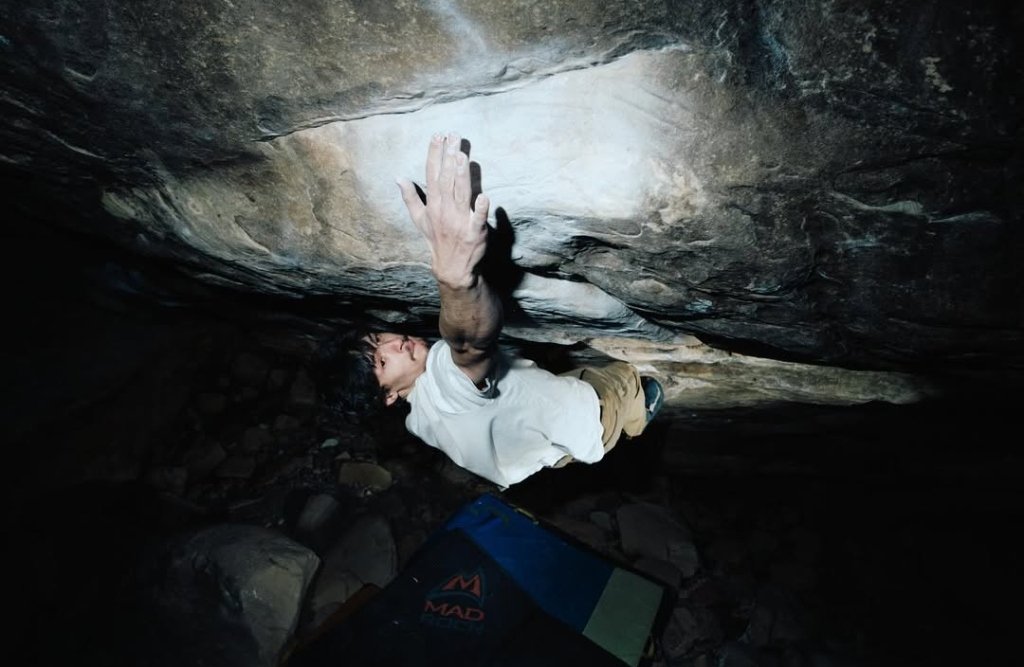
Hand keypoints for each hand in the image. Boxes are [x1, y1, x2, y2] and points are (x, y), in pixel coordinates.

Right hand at [397, 132, 490, 288]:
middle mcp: (444, 210)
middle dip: (449, 157)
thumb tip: (398, 178)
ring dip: (461, 175)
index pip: (432, 174)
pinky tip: (485, 196)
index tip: (437, 135)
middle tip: (454, 136)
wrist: (452, 267)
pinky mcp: (475, 232)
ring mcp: (459, 221)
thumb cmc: (437, 239)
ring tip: (462, 155)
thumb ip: (410, 197)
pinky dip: (481, 209)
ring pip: (460, 194)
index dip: (434, 154)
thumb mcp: (419, 219)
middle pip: (446, 180)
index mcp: (433, 205)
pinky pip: (478, 219)